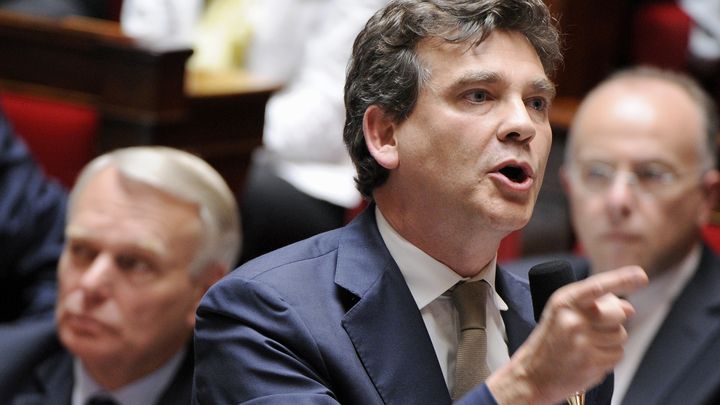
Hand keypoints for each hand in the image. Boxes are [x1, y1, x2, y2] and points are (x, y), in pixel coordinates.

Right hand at [487, 265, 647, 404]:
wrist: (532, 375)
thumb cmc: (550, 341)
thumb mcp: (564, 313)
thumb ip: (596, 304)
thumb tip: (628, 307)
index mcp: (564, 302)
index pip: (597, 287)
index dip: (622, 279)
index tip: (641, 276)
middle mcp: (572, 320)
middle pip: (618, 314)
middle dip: (614, 321)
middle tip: (594, 329)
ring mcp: (582, 342)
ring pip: (621, 336)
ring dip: (610, 342)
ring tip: (586, 345)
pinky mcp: (591, 363)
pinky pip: (618, 355)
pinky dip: (608, 357)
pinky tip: (589, 358)